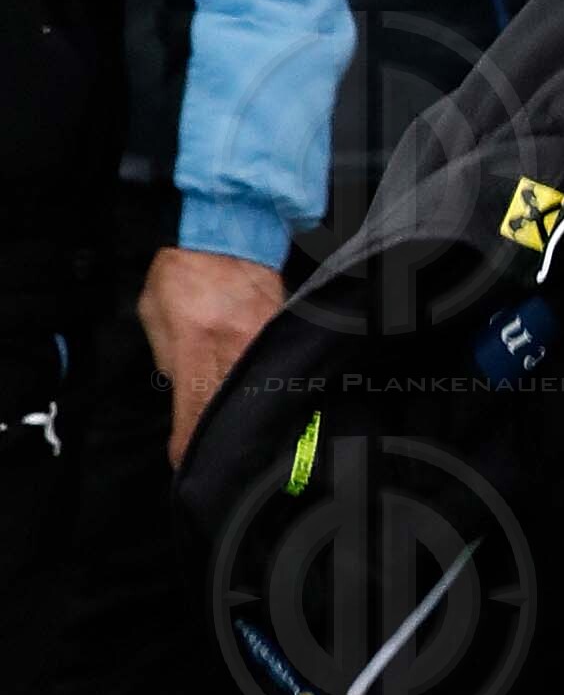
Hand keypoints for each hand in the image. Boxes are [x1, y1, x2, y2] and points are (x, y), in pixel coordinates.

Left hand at [137, 245, 281, 462]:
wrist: (230, 232)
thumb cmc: (185, 271)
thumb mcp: (154, 312)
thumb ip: (166, 355)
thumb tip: (180, 387)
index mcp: (195, 345)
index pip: (193, 408)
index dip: (188, 441)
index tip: (184, 461)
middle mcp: (231, 347)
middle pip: (228, 408)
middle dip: (218, 434)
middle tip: (215, 454)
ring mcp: (260, 341)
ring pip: (254, 391)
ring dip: (244, 410)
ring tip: (240, 426)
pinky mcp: (279, 331)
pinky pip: (271, 367)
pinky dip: (263, 382)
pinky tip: (260, 390)